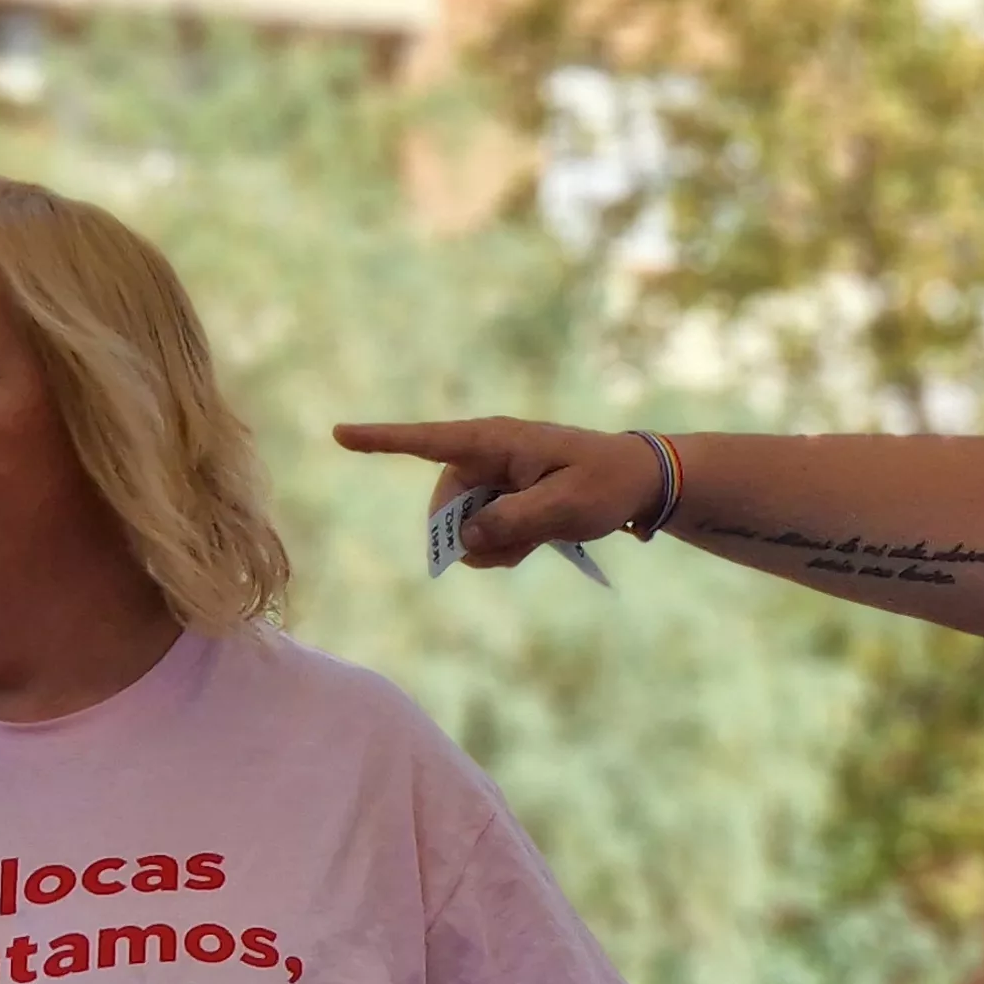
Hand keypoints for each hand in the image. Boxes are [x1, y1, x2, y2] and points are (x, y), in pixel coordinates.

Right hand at [334, 417, 669, 567]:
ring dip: (491, 542)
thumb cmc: (607, 483)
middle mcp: (490, 455)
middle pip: (447, 501)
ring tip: (533, 542)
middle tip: (506, 550)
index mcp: (497, 441)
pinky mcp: (510, 498)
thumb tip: (466, 538)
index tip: (339, 433)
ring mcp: (499, 477)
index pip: (428, 440)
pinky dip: (503, 544)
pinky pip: (487, 528)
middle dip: (466, 534)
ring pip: (468, 521)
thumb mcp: (564, 507)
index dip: (382, 439)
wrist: (644, 482)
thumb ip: (511, 522)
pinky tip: (533, 546)